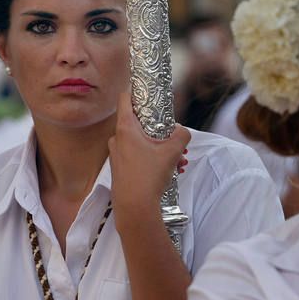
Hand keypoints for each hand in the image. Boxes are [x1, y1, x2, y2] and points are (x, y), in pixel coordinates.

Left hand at [108, 92, 190, 222]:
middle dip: (160, 130)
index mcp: (125, 129)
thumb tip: (181, 131)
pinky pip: (138, 157)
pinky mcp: (120, 169)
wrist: (135, 208)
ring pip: (141, 143)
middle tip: (175, 139)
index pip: (125, 99)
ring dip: (160, 148)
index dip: (136, 91)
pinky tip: (170, 171)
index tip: (147, 91)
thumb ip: (181, 135)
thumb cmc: (150, 176)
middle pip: (138, 123)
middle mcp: (117, 139)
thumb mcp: (173, 151)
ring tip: (179, 160)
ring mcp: (117, 155)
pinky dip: (153, 160)